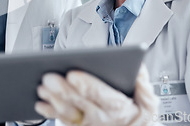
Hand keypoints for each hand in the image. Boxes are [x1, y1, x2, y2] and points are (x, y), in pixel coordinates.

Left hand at [35, 64, 157, 125]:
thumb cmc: (136, 117)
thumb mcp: (148, 105)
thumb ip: (145, 88)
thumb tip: (138, 69)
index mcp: (119, 107)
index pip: (102, 95)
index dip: (87, 85)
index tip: (73, 74)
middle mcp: (101, 118)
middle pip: (80, 103)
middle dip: (63, 90)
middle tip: (49, 78)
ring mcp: (89, 124)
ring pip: (69, 113)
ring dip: (54, 101)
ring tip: (43, 89)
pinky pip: (63, 122)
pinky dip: (51, 113)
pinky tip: (41, 105)